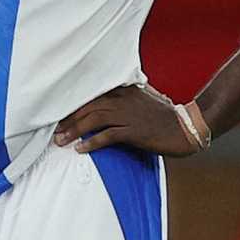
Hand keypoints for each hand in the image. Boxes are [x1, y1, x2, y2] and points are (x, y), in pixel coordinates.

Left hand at [53, 84, 199, 156]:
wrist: (186, 127)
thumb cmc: (164, 116)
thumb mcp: (141, 100)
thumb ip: (123, 98)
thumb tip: (104, 103)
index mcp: (122, 90)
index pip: (91, 95)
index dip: (72, 105)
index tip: (58, 114)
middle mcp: (122, 99)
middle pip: (87, 106)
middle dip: (67, 119)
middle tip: (53, 130)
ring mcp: (128, 115)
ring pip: (93, 120)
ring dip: (74, 131)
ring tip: (60, 140)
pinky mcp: (134, 131)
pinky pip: (107, 136)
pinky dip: (91, 142)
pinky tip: (80, 149)